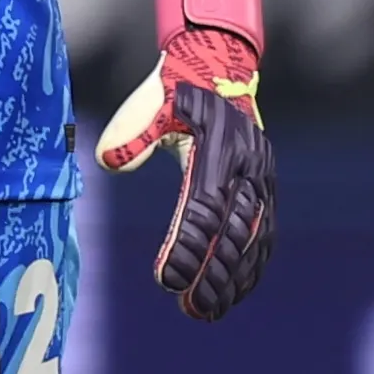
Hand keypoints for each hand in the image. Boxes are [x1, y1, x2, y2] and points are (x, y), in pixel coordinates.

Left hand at [96, 0, 274, 320]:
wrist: (219, 63)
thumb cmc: (177, 87)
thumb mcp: (152, 101)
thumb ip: (133, 132)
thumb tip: (107, 160)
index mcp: (219, 148)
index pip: (205, 208)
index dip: (189, 248)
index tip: (167, 281)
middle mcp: (248, 165)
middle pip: (234, 231)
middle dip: (214, 275)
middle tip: (192, 310)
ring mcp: (262, 176)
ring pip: (254, 237)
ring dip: (235, 278)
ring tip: (211, 311)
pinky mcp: (266, 184)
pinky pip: (265, 231)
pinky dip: (253, 264)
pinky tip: (237, 290)